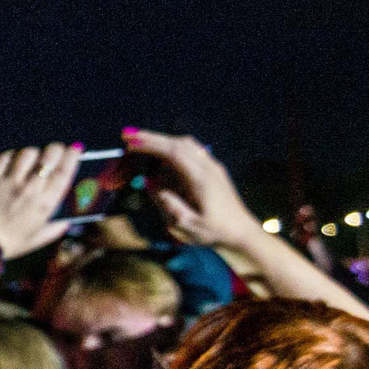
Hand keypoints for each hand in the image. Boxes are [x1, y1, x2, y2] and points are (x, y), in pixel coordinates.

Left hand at [0, 144, 82, 259]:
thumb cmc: (8, 244)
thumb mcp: (37, 240)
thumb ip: (54, 229)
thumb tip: (66, 221)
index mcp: (44, 204)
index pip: (64, 172)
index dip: (72, 157)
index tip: (75, 149)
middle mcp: (29, 190)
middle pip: (48, 157)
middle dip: (56, 149)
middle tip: (56, 150)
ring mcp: (8, 183)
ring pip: (27, 154)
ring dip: (33, 153)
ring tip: (32, 158)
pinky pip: (4, 158)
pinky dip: (11, 156)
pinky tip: (12, 160)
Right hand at [125, 127, 253, 249]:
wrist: (241, 232)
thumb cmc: (214, 232)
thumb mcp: (187, 225)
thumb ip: (168, 204)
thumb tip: (150, 183)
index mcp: (201, 179)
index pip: (174, 153)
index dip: (151, 145)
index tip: (130, 143)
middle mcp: (209, 167)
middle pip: (179, 143)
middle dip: (152, 138)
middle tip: (128, 136)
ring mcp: (213, 167)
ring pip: (186, 144)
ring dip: (163, 141)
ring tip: (141, 144)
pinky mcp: (213, 169)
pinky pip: (192, 151)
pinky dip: (173, 147)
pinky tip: (162, 154)